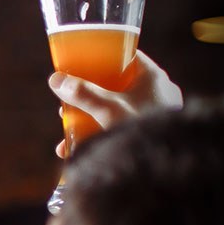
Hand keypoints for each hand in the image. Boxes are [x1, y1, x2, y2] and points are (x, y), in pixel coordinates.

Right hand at [49, 50, 182, 157]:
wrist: (167, 167)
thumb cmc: (141, 128)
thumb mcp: (107, 108)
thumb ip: (82, 93)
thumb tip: (56, 80)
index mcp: (154, 77)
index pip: (128, 57)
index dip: (105, 57)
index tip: (84, 63)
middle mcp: (159, 93)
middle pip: (119, 85)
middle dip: (91, 95)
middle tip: (71, 101)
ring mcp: (157, 115)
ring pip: (119, 110)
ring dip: (92, 119)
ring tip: (70, 131)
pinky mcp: (152, 135)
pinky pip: (123, 129)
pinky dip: (103, 135)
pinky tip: (80, 150)